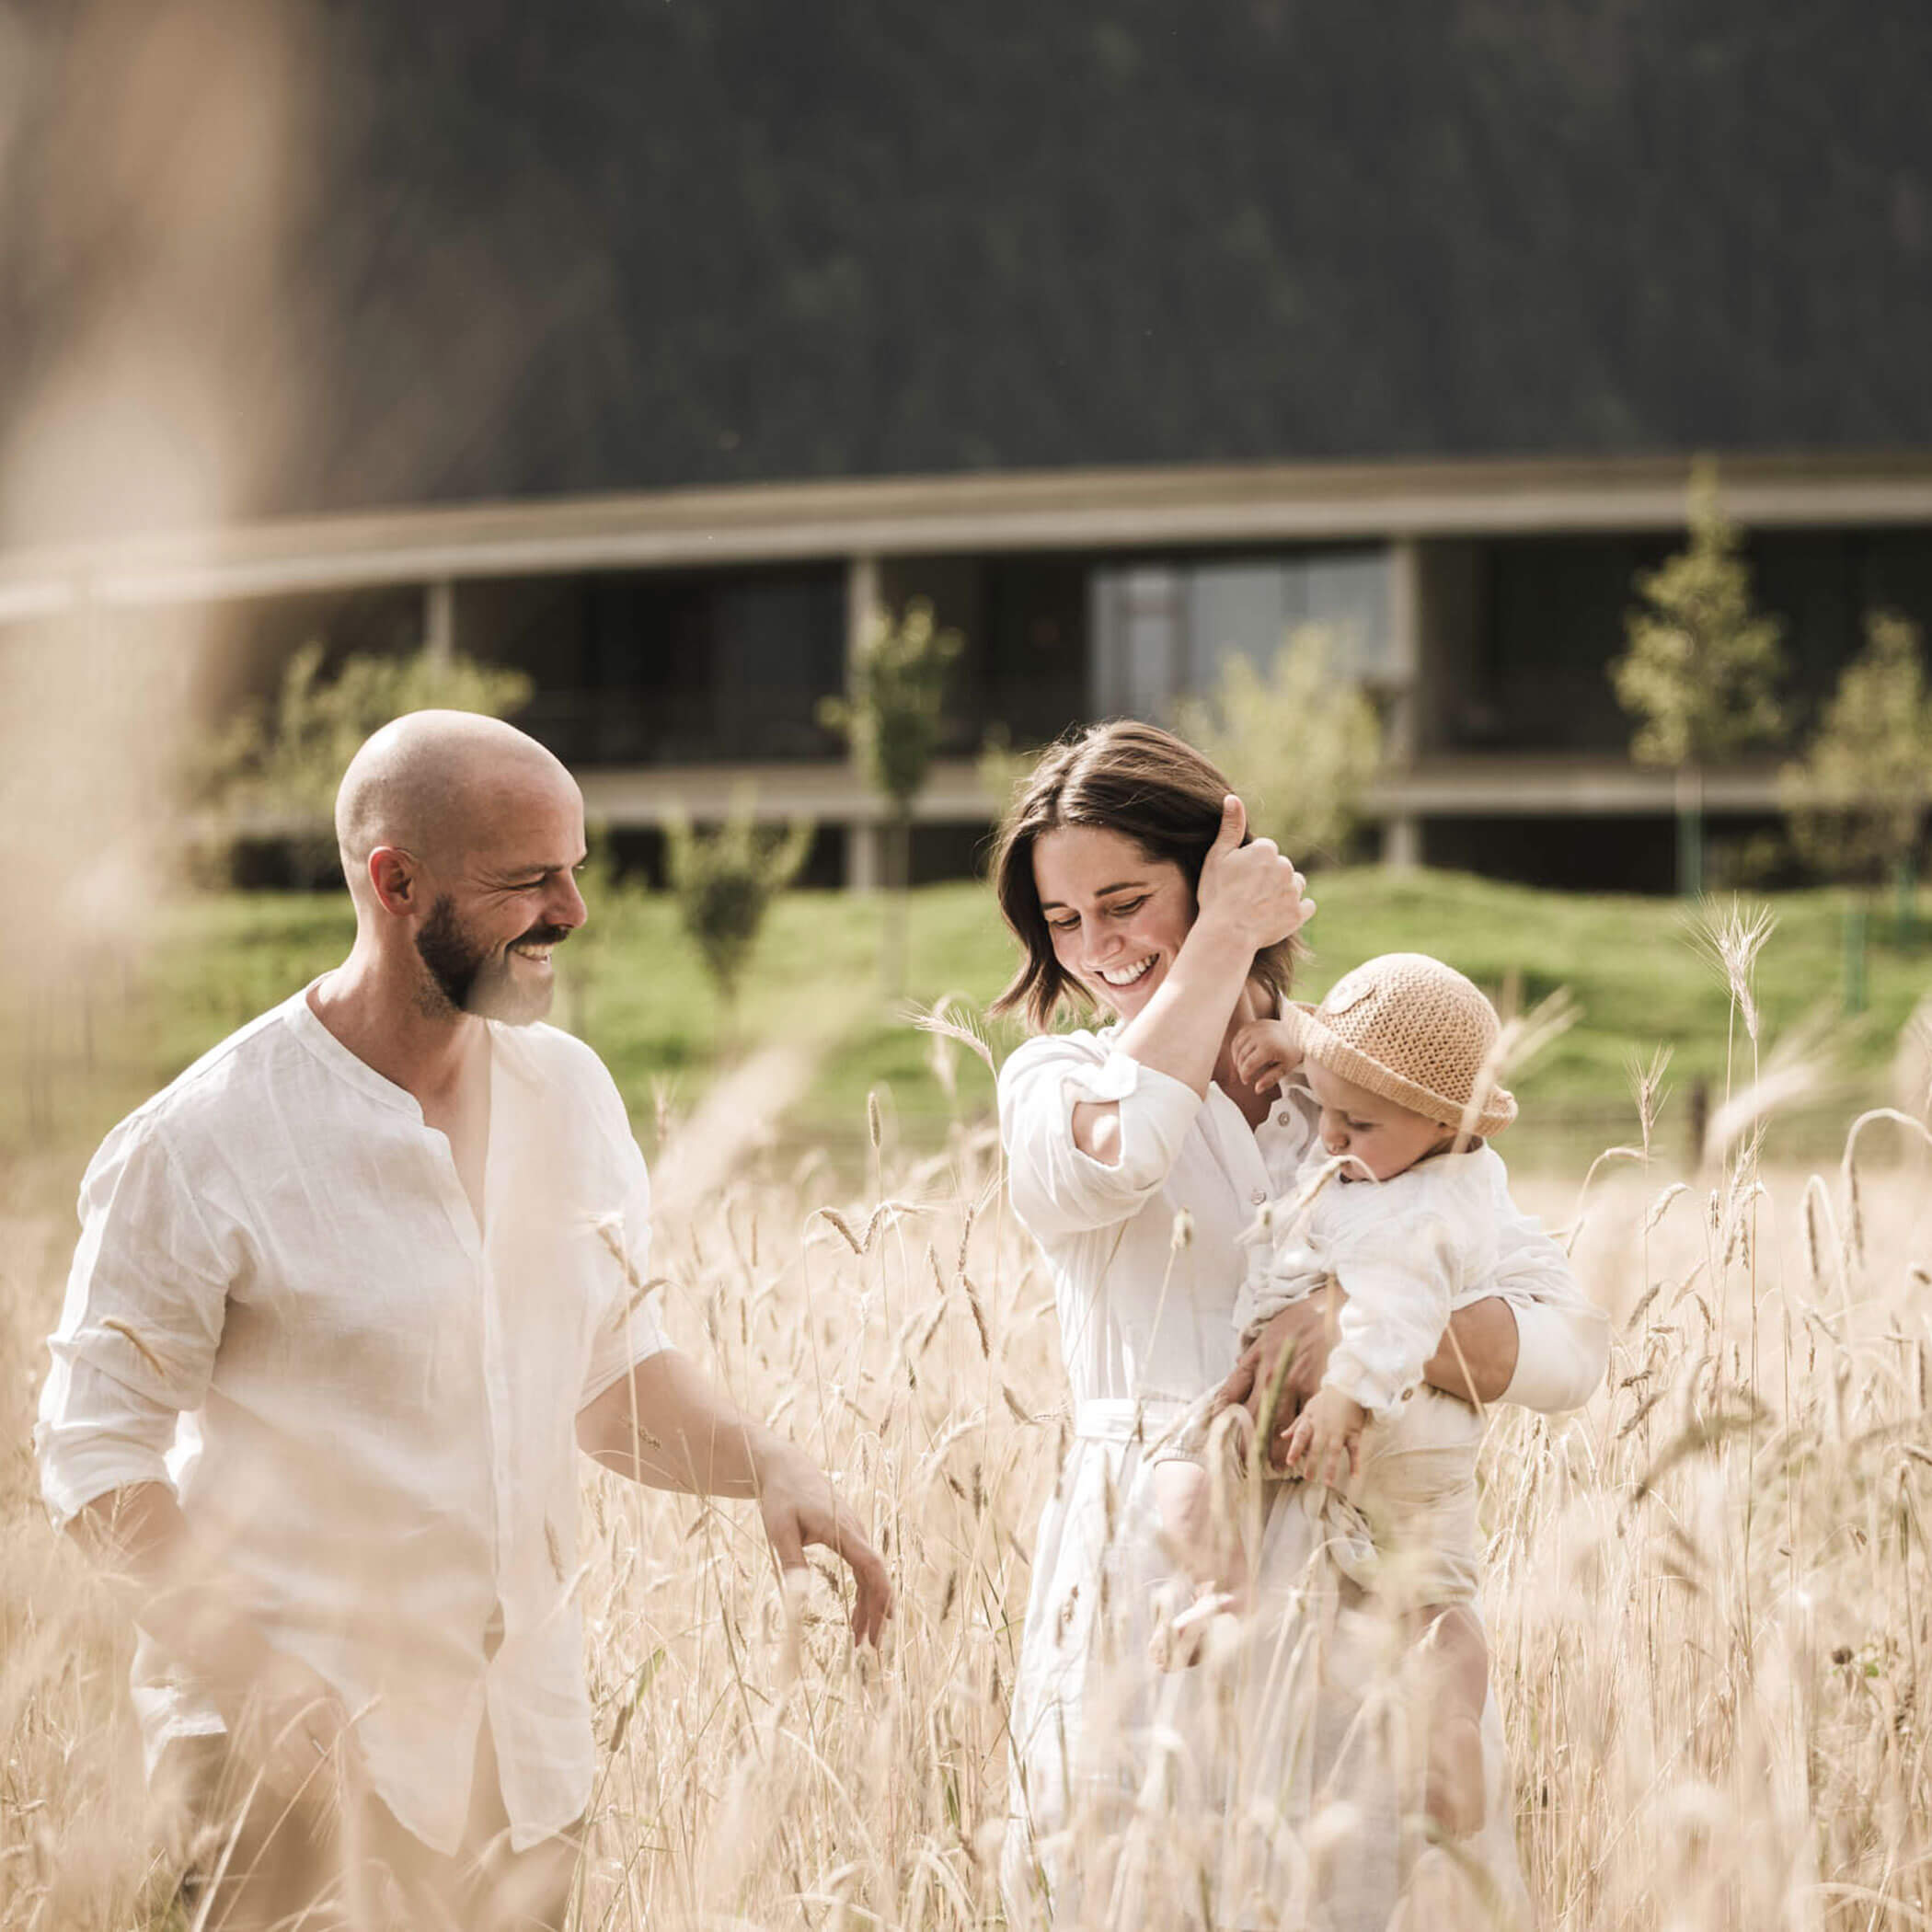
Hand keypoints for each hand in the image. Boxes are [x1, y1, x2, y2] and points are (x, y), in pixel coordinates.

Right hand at [221, 1649, 360, 1804]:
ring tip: (334, 1792)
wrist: (241, 1671)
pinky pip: (276, 1784)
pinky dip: (296, 1791)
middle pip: (315, 1768)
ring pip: (294, 1782)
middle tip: (353, 1793)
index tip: (368, 1781)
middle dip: (337, 1785)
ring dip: (317, 1792)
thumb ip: (344, 1720)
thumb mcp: (324, 1687)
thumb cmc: (289, 1673)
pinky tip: (308, 1788)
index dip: (353, 1765)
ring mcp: (265, 1744)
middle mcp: (287, 1726)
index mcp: (309, 1703)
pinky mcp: (250, 1756)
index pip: (336, 1743)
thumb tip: (361, 1755)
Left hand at [756, 1445, 892, 1646]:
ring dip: (868, 1607)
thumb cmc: (780, 1497)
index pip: (871, 1564)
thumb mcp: (779, 1529)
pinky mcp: (847, 1536)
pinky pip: (861, 1569)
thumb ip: (792, 1561)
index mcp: (842, 1528)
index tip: (885, 1622)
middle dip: (877, 1611)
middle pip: (875, 1576)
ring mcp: (853, 1533)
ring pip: (869, 1575)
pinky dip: (861, 1594)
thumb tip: (799, 1598)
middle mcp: (854, 1531)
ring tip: (860, 1641)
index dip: (881, 1594)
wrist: (785, 1467)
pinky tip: (854, 1617)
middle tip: (872, 1648)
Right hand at [1194, 796, 1313, 956]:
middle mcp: (1286, 867)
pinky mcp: (1299, 914)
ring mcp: (1294, 891)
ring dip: (1284, 890)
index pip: (1264, 851)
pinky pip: (1306, 906)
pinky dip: (1296, 909)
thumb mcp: (1217, 856)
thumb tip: (1232, 798)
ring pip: (1295, 884)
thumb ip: (1230, 827)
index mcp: (1267, 850)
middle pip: (1280, 867)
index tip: (1238, 879)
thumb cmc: (1216, 894)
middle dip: (1268, 877)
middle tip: (1246, 895)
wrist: (1226, 933)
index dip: (1250, 865)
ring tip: (1262, 905)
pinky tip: (1278, 914)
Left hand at [1213, 1288, 1345, 1468]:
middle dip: (1258, 1448)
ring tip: (1278, 1466)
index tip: (1230, 1448)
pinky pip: (1317, 1421)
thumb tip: (1223, 1399)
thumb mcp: (1259, 1344)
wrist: (1328, 1309)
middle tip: (1252, 1466)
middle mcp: (1283, 1382)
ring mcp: (1307, 1387)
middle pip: (1267, 1424)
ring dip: (1284, 1449)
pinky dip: (1311, 1437)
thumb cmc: (1292, 1325)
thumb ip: (1241, 1373)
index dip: (1235, 1430)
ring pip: (1293, 1427)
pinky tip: (1308, 1451)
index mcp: (1264, 1371)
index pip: (1244, 1408)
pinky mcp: (1328, 1390)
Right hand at [1230, 1017, 1302, 1093]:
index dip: (1244, 1075)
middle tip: (1244, 1075)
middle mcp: (1259, 1036)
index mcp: (1268, 1048)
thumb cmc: (1292, 1051)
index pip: (1248, 1066)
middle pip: (1241, 1056)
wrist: (1299, 1031)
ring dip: (1236, 1058)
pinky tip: (1242, 1054)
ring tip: (1242, 1066)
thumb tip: (1257, 1089)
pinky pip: (1239, 1036)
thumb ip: (1270, 1079)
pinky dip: (1237, 1046)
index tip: (1246, 1081)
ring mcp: (1256, 1028)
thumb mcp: (1285, 1068)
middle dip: (1240, 1068)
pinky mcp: (1254, 1024)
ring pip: (1237, 1046)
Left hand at [1281, 1387, 1364, 1489]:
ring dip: (1332, 1467)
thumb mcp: (1309, 1410)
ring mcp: (1339, 1430)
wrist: (1348, 1387)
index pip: (1301, 1436)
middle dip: (1312, 1462)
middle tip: (1308, 1478)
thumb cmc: (1326, 1401)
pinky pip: (1355, 1449)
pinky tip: (1354, 1476)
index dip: (1295, 1449)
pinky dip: (1355, 1462)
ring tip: (1328, 1484)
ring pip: (1335, 1450)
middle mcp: (1324, 1427)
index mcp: (1311, 1421)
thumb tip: (1283, 1437)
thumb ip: (1296, 1425)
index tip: (1289, 1462)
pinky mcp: (1354, 1432)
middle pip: (1316, 1446)